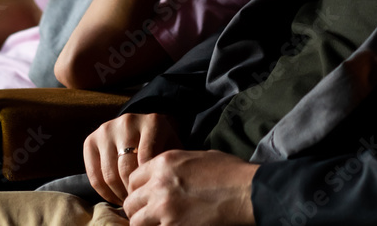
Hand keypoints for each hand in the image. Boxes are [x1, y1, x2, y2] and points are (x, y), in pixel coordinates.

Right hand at [84, 113, 182, 204]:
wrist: (143, 128)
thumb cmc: (161, 144)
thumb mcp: (172, 150)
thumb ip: (168, 165)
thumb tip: (161, 189)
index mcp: (152, 122)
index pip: (147, 160)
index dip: (147, 183)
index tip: (150, 195)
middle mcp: (127, 121)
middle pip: (126, 169)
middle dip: (132, 192)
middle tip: (138, 202)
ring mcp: (107, 129)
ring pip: (109, 174)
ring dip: (118, 194)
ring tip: (128, 201)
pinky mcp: (91, 140)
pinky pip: (94, 175)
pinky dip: (104, 192)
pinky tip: (115, 196)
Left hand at [123, 150, 257, 224]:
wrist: (246, 192)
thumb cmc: (229, 172)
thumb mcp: (197, 157)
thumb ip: (173, 166)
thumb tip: (162, 175)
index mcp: (164, 163)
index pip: (133, 178)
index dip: (138, 189)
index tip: (145, 197)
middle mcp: (158, 185)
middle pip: (131, 202)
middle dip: (137, 209)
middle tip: (148, 215)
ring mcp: (164, 209)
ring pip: (136, 222)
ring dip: (144, 224)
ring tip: (157, 224)